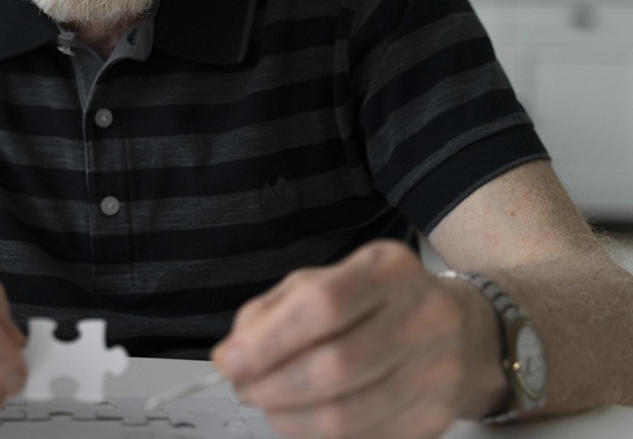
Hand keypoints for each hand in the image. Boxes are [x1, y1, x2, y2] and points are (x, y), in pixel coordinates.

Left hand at [211, 241, 504, 438]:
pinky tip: (303, 420)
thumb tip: (232, 356)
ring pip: (349, 415)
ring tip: (268, 406)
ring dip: (291, 419)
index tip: (229, 361)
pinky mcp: (436, 417)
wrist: (463, 330)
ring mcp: (438, 372)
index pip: (323, 305)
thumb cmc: (376, 302)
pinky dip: (319, 436)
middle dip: (273, 386)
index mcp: (388, 271)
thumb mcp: (325, 281)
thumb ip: (272, 311)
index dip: (269, 340)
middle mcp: (423, 317)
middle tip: (244, 388)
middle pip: (336, 367)